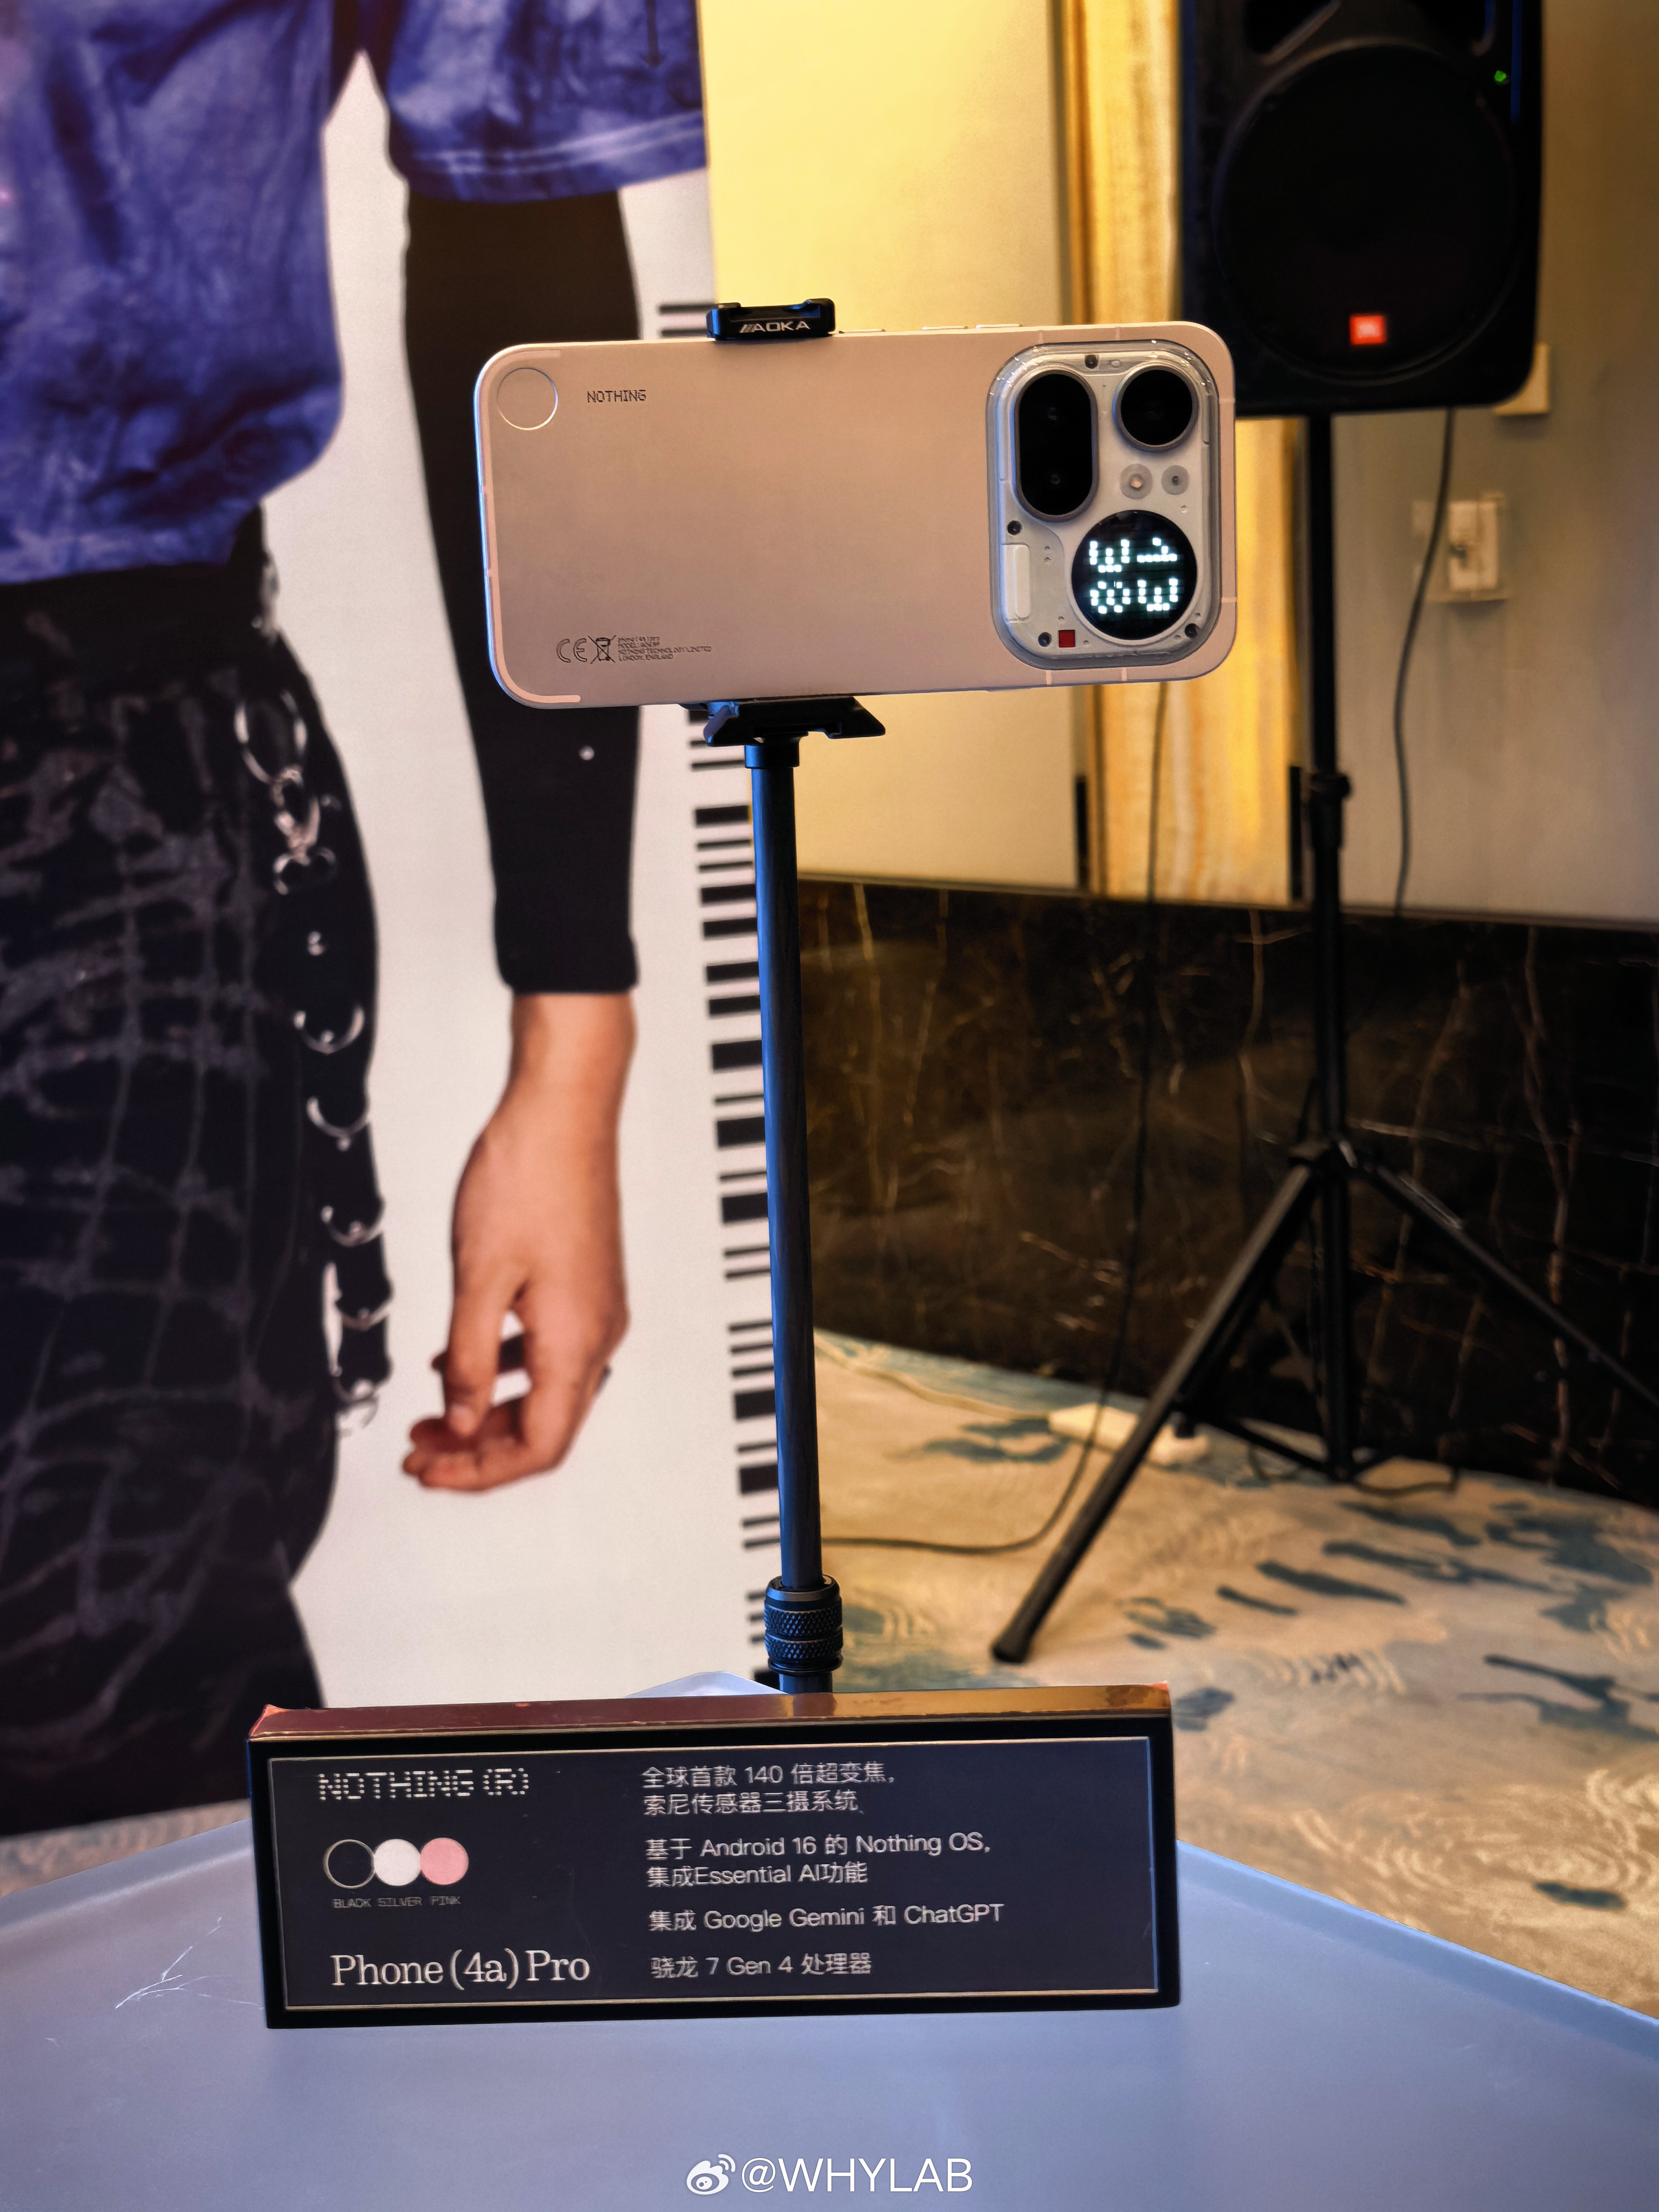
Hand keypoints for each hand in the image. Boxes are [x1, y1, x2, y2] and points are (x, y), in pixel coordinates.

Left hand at [403, 994, 634, 1490]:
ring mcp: (595, 1308)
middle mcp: (598, 1333)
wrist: (563, 1108)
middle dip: (477, 1446)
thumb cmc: (527, 1177)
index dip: (480, 1472)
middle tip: (417, 1451)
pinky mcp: (584, 1285)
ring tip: (429, 1415)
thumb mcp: (477, 1279)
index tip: (428, 1470)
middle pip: (544, 1425)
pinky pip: (546, 1352)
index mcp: (576, 1340)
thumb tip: (459, 1421)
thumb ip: (467, 1359)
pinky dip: (501, 1369)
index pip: (539, 1445)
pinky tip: (456, 1360)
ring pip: (545, 1390)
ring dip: (486, 1410)